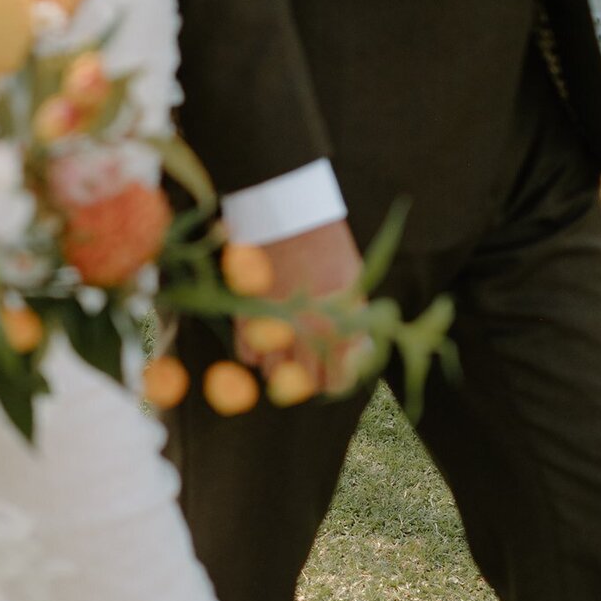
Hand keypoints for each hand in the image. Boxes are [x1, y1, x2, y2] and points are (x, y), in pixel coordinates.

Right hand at [235, 218, 367, 397]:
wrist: (290, 216)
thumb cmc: (328, 246)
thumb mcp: (353, 283)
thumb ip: (354, 322)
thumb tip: (354, 353)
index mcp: (339, 328)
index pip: (337, 382)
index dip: (335, 380)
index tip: (332, 372)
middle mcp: (307, 334)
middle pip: (303, 384)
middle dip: (307, 378)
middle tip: (308, 365)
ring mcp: (274, 327)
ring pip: (272, 373)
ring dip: (279, 367)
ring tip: (285, 349)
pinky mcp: (247, 317)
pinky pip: (246, 355)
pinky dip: (255, 352)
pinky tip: (265, 337)